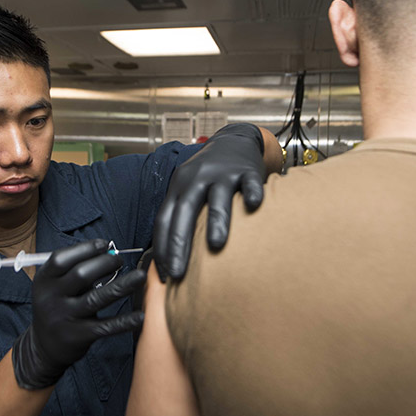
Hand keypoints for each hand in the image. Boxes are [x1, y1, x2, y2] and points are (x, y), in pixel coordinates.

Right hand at [12, 239, 145, 389]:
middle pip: (81, 275)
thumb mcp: (54, 287)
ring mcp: (64, 318)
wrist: (43, 347)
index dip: (84, 249)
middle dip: (105, 263)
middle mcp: (50, 298)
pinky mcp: (77, 337)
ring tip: (140, 276)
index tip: (104, 244)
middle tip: (121, 261)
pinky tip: (140, 316)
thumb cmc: (56, 307)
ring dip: (122, 285)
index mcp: (43, 281)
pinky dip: (124, 321)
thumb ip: (75, 271)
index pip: (61, 259)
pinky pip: (105, 326)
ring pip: (96, 298)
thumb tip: (109, 253)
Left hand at [154, 123, 265, 280]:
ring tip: (215, 246)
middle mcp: (197, 179)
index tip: (165, 275)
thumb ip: (180, 216)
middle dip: (179, 243)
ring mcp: (222, 173)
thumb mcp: (188, 188)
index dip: (162, 247)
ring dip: (216, 221)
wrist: (234, 140)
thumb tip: (169, 259)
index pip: (165, 219)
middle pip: (185, 211)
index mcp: (179, 187)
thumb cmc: (209, 175)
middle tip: (178, 273)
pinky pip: (249, 183)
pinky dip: (252, 194)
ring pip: (217, 198)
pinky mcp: (246, 170)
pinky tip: (253, 207)